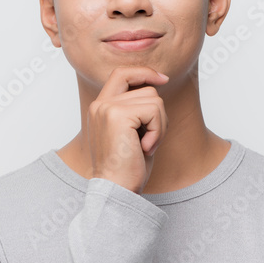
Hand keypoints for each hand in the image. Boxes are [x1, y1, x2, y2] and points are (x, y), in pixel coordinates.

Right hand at [87, 66, 168, 193]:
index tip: (163, 78)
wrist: (116, 190)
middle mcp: (101, 104)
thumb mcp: (131, 132)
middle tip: (150, 139)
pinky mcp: (118, 115)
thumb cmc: (126, 167)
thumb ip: (136, 109)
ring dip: (159, 125)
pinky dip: (158, 131)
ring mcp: (107, 108)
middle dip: (158, 114)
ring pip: (154, 99)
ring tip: (146, 145)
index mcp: (100, 107)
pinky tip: (145, 148)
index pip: (122, 73)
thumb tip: (155, 86)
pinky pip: (155, 111)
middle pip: (147, 89)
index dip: (144, 72)